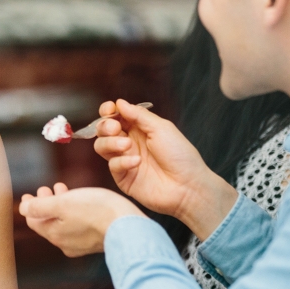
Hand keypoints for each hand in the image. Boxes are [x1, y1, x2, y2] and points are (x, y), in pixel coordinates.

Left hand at [18, 183, 142, 256]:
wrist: (129, 226)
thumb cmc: (95, 211)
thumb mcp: (62, 204)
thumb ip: (40, 207)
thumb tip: (23, 208)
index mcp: (54, 234)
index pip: (34, 221)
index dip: (29, 206)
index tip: (28, 194)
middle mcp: (65, 243)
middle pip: (48, 222)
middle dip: (44, 204)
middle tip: (45, 188)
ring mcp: (81, 244)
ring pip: (63, 223)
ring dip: (59, 206)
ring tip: (61, 189)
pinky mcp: (96, 240)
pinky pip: (78, 226)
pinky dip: (73, 212)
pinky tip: (80, 201)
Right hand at [94, 99, 237, 239]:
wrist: (188, 186)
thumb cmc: (180, 155)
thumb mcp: (161, 128)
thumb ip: (138, 115)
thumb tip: (119, 102)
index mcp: (139, 128)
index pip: (115, 116)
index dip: (108, 111)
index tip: (110, 109)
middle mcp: (129, 142)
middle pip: (103, 130)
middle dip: (105, 126)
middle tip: (116, 128)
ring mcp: (125, 160)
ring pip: (101, 146)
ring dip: (110, 142)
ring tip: (127, 145)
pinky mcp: (123, 177)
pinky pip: (113, 165)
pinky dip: (122, 161)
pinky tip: (137, 162)